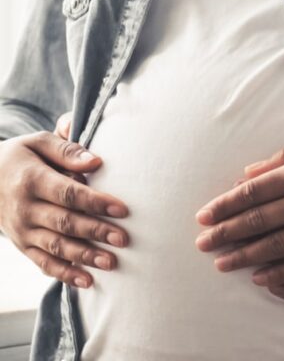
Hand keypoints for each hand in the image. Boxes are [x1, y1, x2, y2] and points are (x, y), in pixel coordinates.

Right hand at [0, 130, 128, 288]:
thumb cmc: (20, 156)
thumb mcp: (38, 142)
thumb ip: (67, 150)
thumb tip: (96, 162)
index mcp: (32, 180)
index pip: (67, 194)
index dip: (95, 202)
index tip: (122, 209)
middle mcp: (25, 209)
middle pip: (65, 223)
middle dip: (96, 232)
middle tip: (123, 239)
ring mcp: (22, 231)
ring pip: (56, 247)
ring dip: (84, 256)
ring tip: (111, 262)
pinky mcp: (22, 245)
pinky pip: (43, 263)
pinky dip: (64, 274)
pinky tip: (87, 281)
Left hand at [194, 129, 283, 284]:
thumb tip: (252, 170)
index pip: (255, 190)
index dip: (226, 205)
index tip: (205, 216)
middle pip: (259, 220)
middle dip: (226, 233)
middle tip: (202, 245)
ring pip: (276, 247)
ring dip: (245, 256)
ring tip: (222, 264)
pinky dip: (280, 273)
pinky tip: (261, 278)